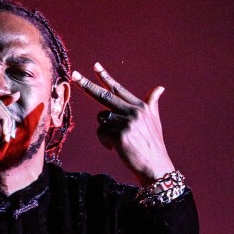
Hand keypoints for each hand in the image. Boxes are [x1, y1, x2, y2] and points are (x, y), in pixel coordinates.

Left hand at [71, 62, 173, 185]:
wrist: (156, 167)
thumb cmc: (153, 145)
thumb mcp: (155, 121)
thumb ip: (152, 103)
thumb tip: (159, 88)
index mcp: (140, 106)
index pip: (118, 89)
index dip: (105, 77)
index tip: (95, 66)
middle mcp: (133, 112)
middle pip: (104, 96)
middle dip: (87, 85)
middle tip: (74, 76)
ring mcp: (126, 123)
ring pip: (101, 119)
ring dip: (105, 131)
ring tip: (117, 141)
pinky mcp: (120, 136)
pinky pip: (102, 133)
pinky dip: (105, 141)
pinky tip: (115, 148)